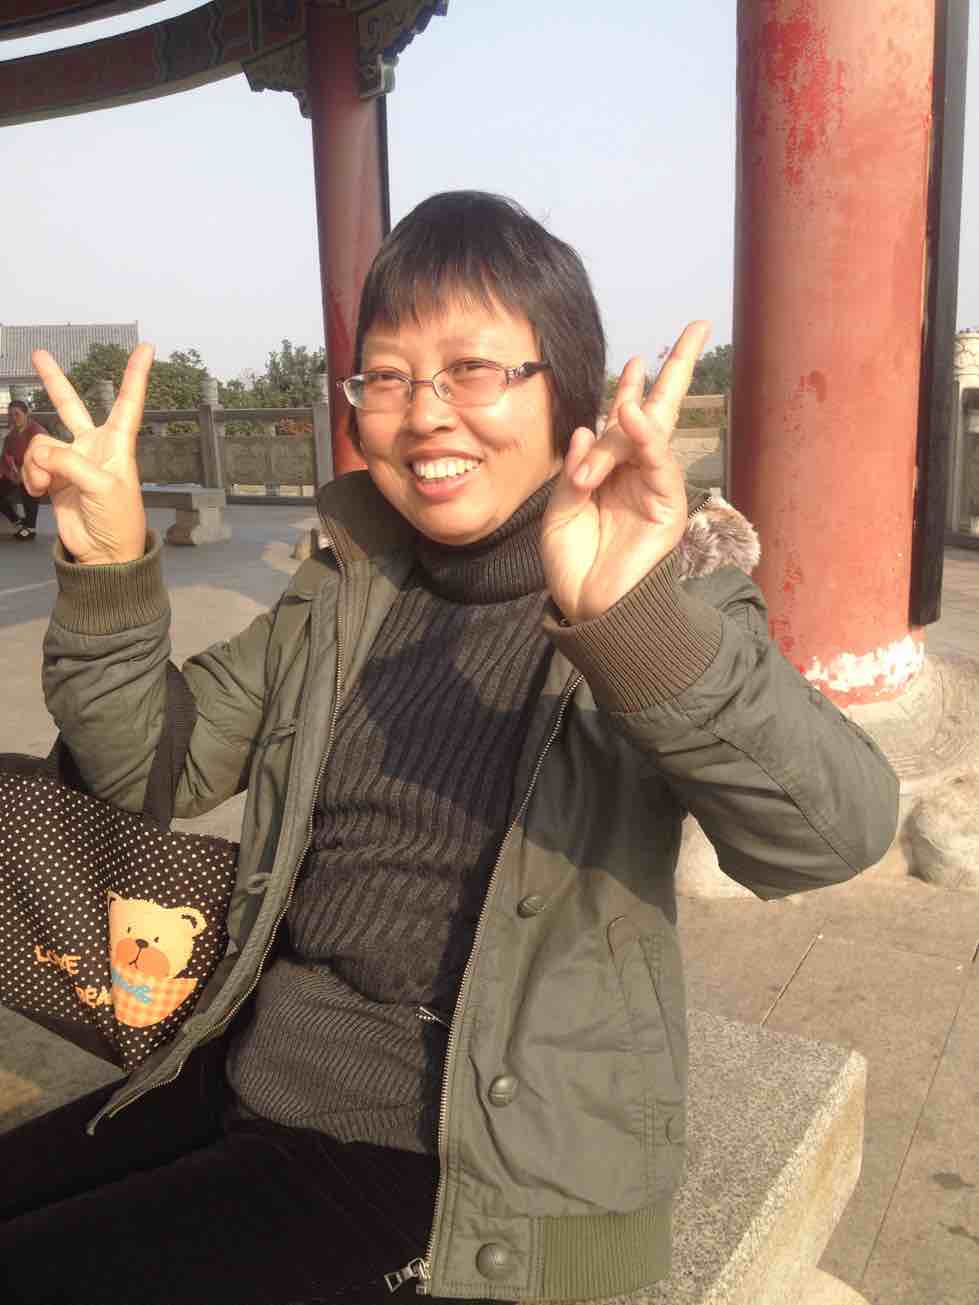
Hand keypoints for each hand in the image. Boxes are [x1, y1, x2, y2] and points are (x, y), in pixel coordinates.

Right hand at [23, 344, 153, 564]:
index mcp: (118, 444)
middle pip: (71, 406)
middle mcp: (94, 447)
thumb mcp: (102, 486)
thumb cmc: (118, 519)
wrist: (103, 553)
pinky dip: (31, 476)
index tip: (147, 349)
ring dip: (38, 463)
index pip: (128, 402)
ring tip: (47, 483)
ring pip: (40, 442)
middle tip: (39, 355)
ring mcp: (71, 461)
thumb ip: (71, 462)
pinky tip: (40, 490)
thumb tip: (43, 454)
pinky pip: (31, 463)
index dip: (136, 375)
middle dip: (54, 381)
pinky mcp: (53, 477)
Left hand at [541, 321, 709, 623]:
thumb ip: (575, 468)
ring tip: (626, 390)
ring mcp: (655, 488)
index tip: (637, 357)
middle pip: (661, 411)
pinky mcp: (666, 506)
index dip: (632, 388)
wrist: (589, 608)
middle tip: (697, 326)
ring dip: (631, 416)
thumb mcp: (560, 510)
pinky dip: (645, 438)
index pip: (625, 421)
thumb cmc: (575, 563)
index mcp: (613, 472)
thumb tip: (588, 427)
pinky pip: (657, 464)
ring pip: (652, 434)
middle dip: (678, 368)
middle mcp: (638, 474)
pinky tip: (632, 413)